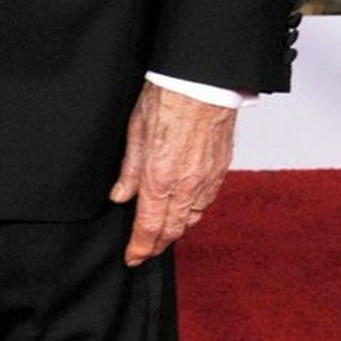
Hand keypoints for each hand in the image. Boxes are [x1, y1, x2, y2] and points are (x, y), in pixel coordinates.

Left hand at [110, 84, 235, 267]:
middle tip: (144, 253)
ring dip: (176, 231)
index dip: (139, 247)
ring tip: (162, 235)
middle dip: (156, 246)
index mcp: (159, 178)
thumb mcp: (135, 133)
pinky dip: (194, 213)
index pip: (148, 227)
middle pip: (171, 230)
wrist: (202, 83)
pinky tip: (185, 211)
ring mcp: (205, 180)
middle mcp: (184, 186)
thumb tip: (120, 196)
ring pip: (191, 219)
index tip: (132, 257)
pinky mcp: (220, 171)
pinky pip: (206, 202)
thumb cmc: (166, 100)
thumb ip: (129, 170)